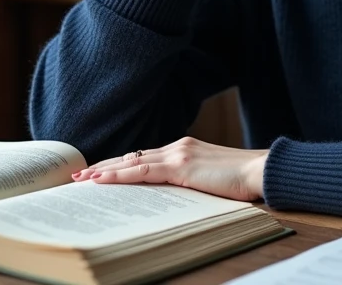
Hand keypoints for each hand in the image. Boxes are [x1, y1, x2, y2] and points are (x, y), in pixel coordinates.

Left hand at [70, 137, 267, 202]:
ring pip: (132, 162)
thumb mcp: (210, 179)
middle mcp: (178, 146)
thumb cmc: (243, 180)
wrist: (261, 171)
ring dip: (105, 171)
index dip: (121, 165)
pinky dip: (119, 175)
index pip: (144, 157)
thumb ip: (190, 181)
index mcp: (185, 149)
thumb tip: (172, 195)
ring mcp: (179, 153)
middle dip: (105, 166)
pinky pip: (142, 170)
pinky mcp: (181, 165)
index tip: (100, 172)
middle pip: (132, 156)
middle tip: (80, 174)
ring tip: (82, 179)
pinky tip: (102, 180)